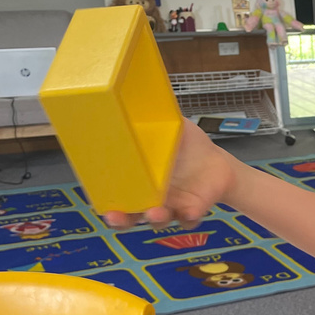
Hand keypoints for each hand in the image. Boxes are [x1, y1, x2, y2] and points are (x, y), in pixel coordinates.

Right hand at [103, 118, 237, 228]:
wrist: (217, 163)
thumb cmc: (187, 148)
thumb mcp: (170, 126)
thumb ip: (151, 116)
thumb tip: (136, 93)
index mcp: (139, 179)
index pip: (115, 193)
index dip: (104, 198)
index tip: (97, 197)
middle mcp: (150, 197)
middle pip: (128, 216)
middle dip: (120, 219)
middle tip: (115, 215)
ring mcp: (170, 207)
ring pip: (156, 220)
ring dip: (154, 218)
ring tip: (155, 211)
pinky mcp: (191, 211)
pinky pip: (187, 220)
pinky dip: (187, 218)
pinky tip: (188, 212)